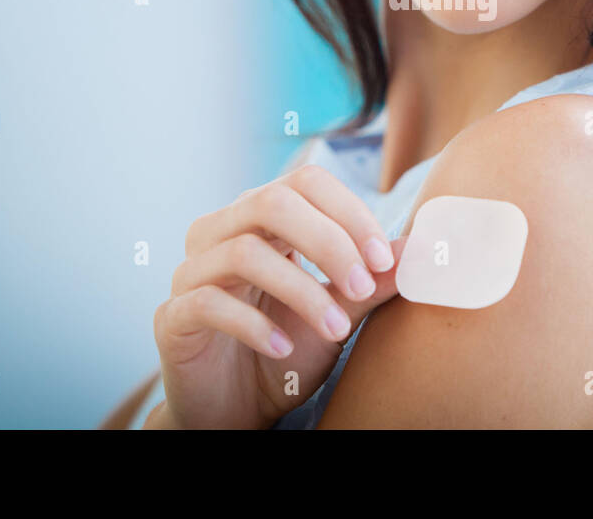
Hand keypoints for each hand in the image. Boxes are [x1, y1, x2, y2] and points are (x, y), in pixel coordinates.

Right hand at [151, 164, 402, 428]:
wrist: (237, 409)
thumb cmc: (288, 349)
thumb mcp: (339, 314)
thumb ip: (371, 282)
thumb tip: (419, 251)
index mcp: (261, 218)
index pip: (305, 183)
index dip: (348, 212)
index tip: (385, 258)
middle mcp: (220, 232)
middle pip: (272, 202)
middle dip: (327, 242)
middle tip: (364, 287)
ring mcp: (191, 271)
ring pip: (244, 252)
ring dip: (301, 291)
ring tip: (336, 329)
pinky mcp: (173, 316)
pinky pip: (209, 303)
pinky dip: (255, 325)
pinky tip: (284, 348)